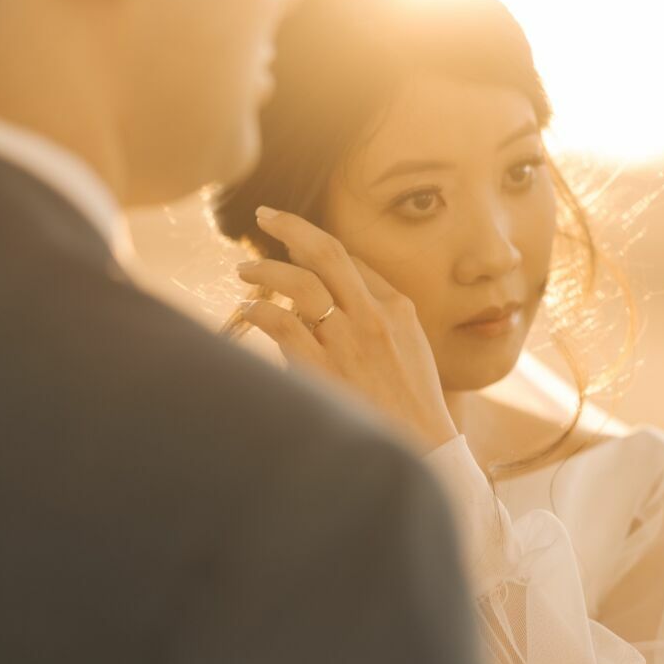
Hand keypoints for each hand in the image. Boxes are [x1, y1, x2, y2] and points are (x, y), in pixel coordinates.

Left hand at [236, 207, 457, 451]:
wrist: (419, 449)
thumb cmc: (410, 402)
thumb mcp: (409, 346)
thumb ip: (380, 312)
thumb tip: (340, 282)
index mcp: (397, 306)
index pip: (350, 259)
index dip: (314, 242)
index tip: (291, 238)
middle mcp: (372, 315)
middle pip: (327, 253)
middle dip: (291, 226)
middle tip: (265, 215)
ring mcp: (348, 340)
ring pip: (299, 283)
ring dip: (265, 270)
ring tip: (244, 270)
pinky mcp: (323, 368)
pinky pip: (281, 323)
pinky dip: (259, 310)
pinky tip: (247, 309)